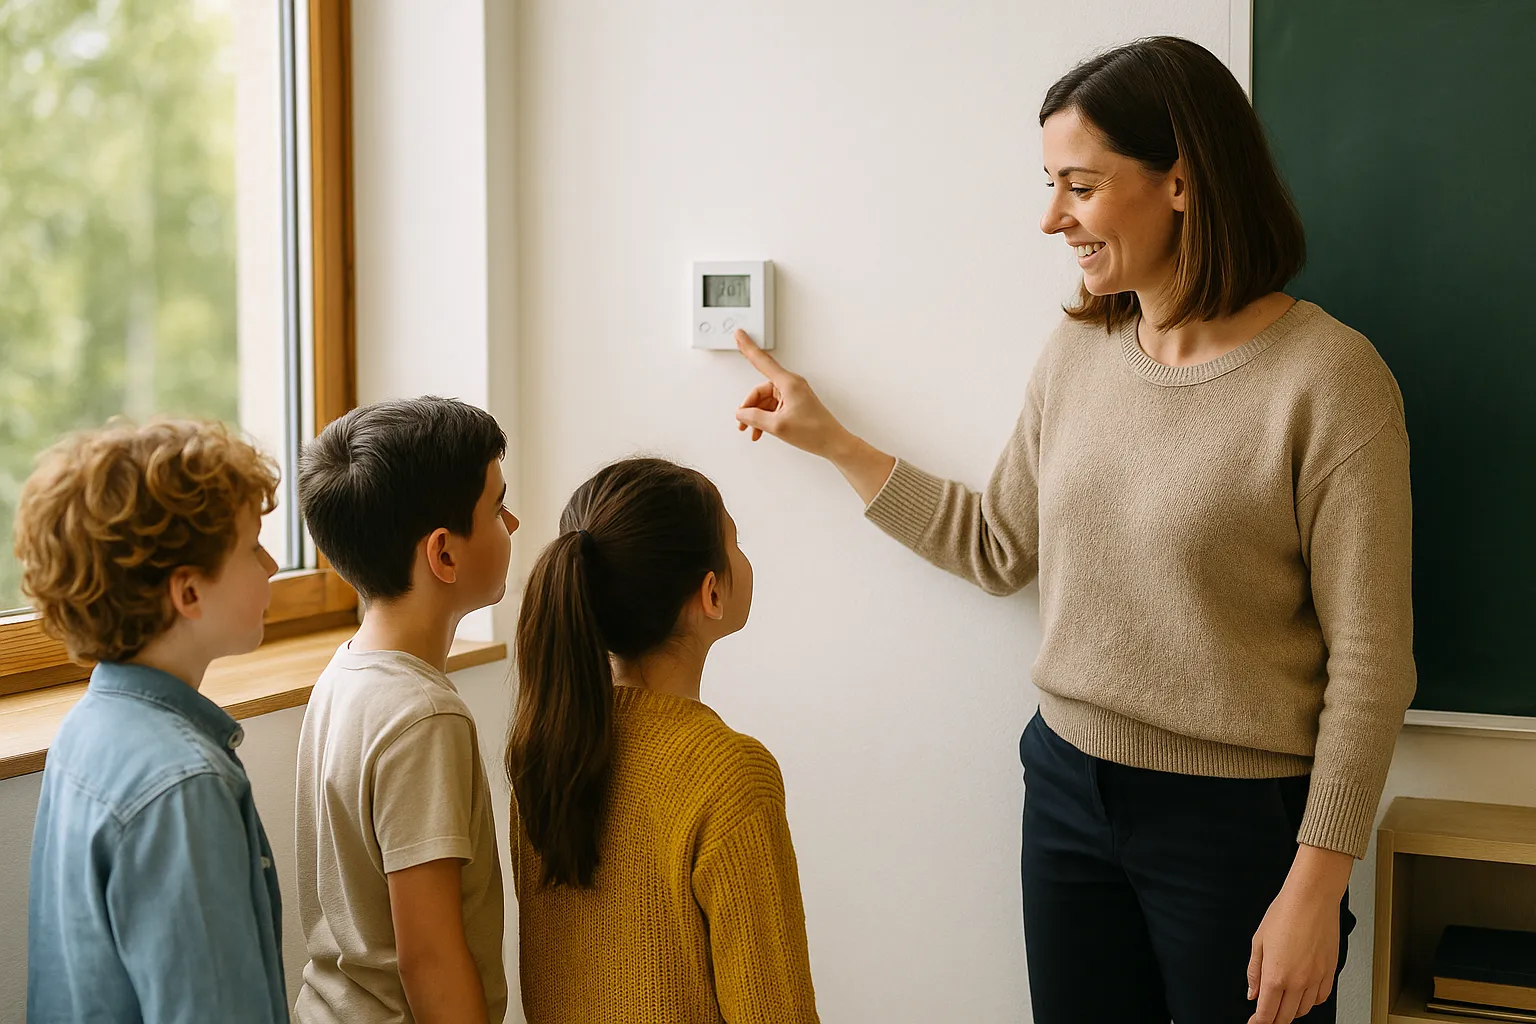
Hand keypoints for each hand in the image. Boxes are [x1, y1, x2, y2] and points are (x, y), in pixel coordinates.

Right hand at [733, 330, 851, 457]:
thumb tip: (742, 413)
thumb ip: (754, 417)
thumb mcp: (777, 426)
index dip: (748, 347)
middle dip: (749, 407)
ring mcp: (793, 394)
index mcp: (789, 383)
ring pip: (765, 401)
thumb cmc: (815, 432)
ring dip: (756, 416)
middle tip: (743, 423)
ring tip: (753, 431)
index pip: (762, 361)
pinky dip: (765, 418)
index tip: (740, 335)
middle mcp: (791, 385)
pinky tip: (761, 430)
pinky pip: (773, 407)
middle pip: (760, 390)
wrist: (833, 443)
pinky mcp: (795, 404)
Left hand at [1247, 846, 1351, 1023]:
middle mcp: (1298, 982)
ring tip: (1282, 1003)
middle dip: (1274, 1019)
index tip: (1253, 1023)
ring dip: (1291, 1011)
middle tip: (1265, 1014)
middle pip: (1286, 1016)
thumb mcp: (1258, 941)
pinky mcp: (1330, 972)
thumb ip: (1254, 972)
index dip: (1259, 1022)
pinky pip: (1321, 998)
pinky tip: (1302, 994)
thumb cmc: (1283, 913)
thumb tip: (1252, 993)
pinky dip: (1310, 1002)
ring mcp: (1316, 979)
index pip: (1267, 1013)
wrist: (1312, 898)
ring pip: (1304, 1010)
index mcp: (1276, 976)